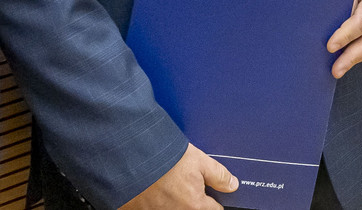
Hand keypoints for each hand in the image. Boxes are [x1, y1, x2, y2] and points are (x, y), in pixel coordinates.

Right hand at [120, 144, 238, 209]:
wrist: (129, 157)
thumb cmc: (162, 157)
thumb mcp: (197, 159)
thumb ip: (218, 174)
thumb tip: (232, 184)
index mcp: (194, 205)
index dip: (214, 198)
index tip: (209, 191)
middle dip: (192, 199)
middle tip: (183, 182)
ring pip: (173, 208)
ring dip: (173, 200)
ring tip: (167, 182)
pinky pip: (155, 208)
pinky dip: (156, 201)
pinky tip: (153, 188)